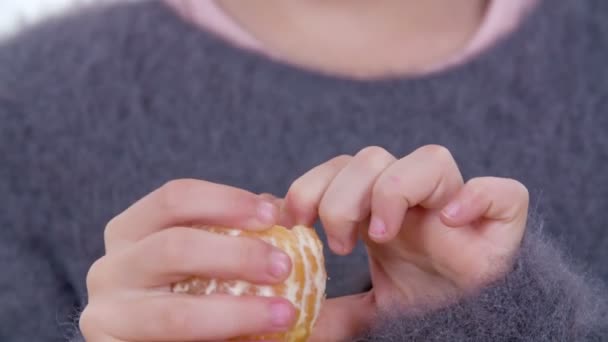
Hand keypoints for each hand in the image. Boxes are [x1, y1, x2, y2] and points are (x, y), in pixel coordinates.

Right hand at [80, 179, 296, 340]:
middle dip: (237, 255)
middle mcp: (110, 268)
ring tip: (283, 314)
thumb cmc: (186, 292)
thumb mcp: (207, 255)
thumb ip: (237, 233)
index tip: (273, 216)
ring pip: (176, 314)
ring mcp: (108, 316)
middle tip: (283, 266)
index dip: (226, 201)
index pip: (175, 198)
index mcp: (131, 231)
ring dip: (238, 313)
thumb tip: (285, 212)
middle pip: (173, 247)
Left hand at [282, 145, 528, 336]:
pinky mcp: (503, 222)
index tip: (295, 222)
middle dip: (342, 198)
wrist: (475, 321)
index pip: (339, 167)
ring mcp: (460, 203)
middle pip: (372, 158)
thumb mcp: (369, 304)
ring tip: (380, 236)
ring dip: (393, 192)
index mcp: (381, 208)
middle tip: (339, 245)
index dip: (311, 185)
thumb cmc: (425, 302)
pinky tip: (448, 222)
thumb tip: (295, 315)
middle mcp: (418, 197)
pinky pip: (503, 192)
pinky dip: (477, 198)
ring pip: (430, 159)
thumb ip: (335, 307)